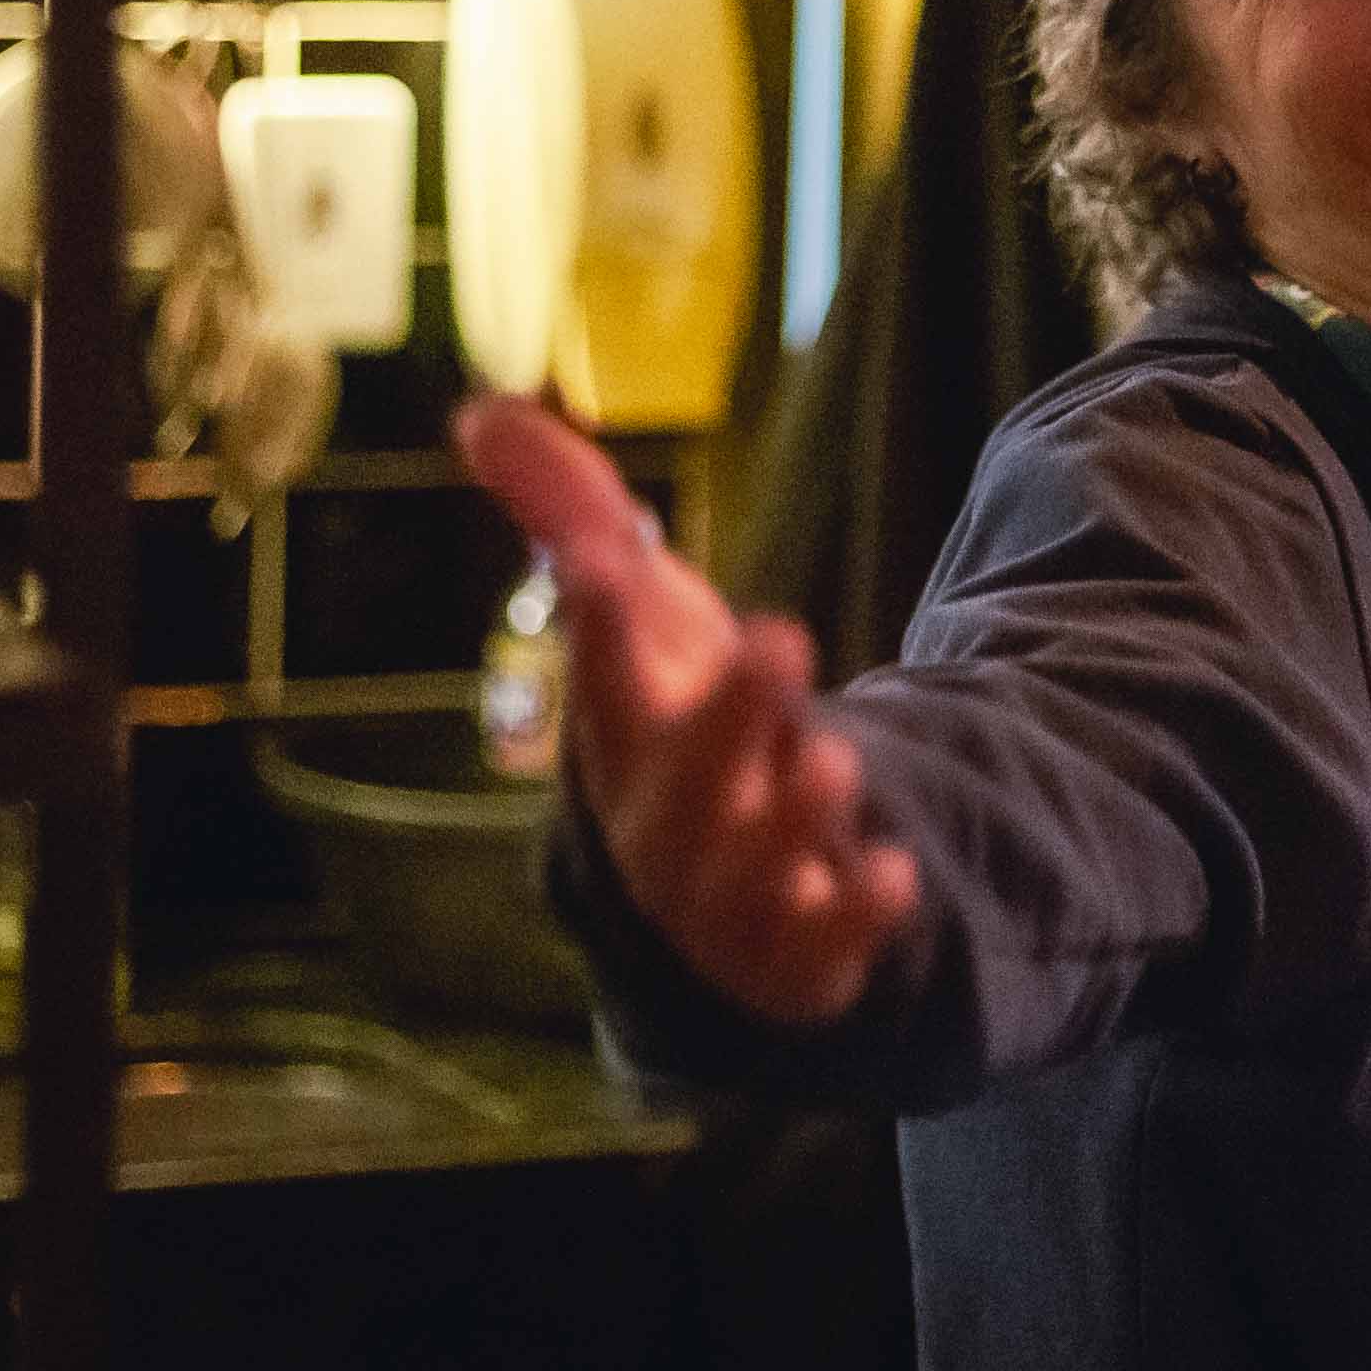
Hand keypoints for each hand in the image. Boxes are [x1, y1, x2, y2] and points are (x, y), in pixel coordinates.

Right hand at [454, 396, 916, 1026]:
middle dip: (727, 717)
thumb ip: (571, 514)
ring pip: (750, 868)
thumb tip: (478, 410)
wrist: (725, 899)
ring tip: (832, 759)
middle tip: (781, 637)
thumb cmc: (678, 727)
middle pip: (683, 779)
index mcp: (619, 738)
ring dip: (789, 814)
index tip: (606, 563)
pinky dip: (853, 918)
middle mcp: (662, 824)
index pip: (596, 678)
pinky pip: (820, 952)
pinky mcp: (795, 960)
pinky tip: (892, 872)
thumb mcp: (646, 618)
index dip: (598, 624)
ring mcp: (726, 902)